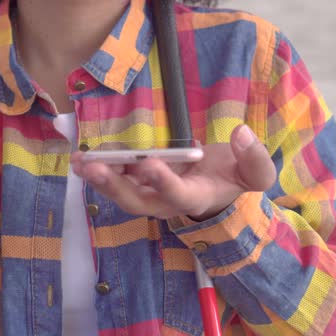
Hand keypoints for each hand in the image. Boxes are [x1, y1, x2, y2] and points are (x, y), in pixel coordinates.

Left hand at [70, 125, 275, 219]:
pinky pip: (118, 180)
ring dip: (99, 179)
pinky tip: (84, 155)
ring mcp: (152, 195)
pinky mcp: (141, 184)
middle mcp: (168, 202)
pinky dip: (101, 168)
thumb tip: (242, 133)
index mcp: (197, 197)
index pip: (178, 194)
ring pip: (122, 194)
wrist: (221, 187)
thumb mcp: (256, 172)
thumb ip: (254, 158)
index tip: (149, 163)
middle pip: (138, 202)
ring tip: (79, 161)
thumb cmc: (235, 177)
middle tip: (93, 168)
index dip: (163, 181)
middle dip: (114, 186)